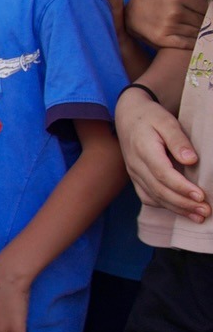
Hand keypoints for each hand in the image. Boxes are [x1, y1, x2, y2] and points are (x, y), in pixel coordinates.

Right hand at [115, 86, 208, 219]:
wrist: (127, 116)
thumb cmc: (150, 117)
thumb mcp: (166, 121)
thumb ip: (178, 140)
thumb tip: (191, 160)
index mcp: (144, 150)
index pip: (163, 174)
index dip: (182, 187)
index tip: (201, 196)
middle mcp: (136, 165)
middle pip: (159, 190)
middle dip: (183, 204)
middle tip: (205, 211)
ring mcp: (134, 174)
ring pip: (154, 197)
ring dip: (177, 209)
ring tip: (198, 216)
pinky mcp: (136, 178)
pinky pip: (148, 197)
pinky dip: (164, 206)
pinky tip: (181, 209)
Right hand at [124, 0, 205, 50]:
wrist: (130, 16)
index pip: (205, 5)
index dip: (207, 9)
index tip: (206, 10)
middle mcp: (174, 11)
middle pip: (202, 19)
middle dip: (205, 20)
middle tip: (204, 20)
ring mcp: (168, 26)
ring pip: (196, 31)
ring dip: (201, 32)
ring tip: (201, 29)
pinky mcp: (163, 39)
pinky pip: (186, 43)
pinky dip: (194, 43)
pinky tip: (196, 40)